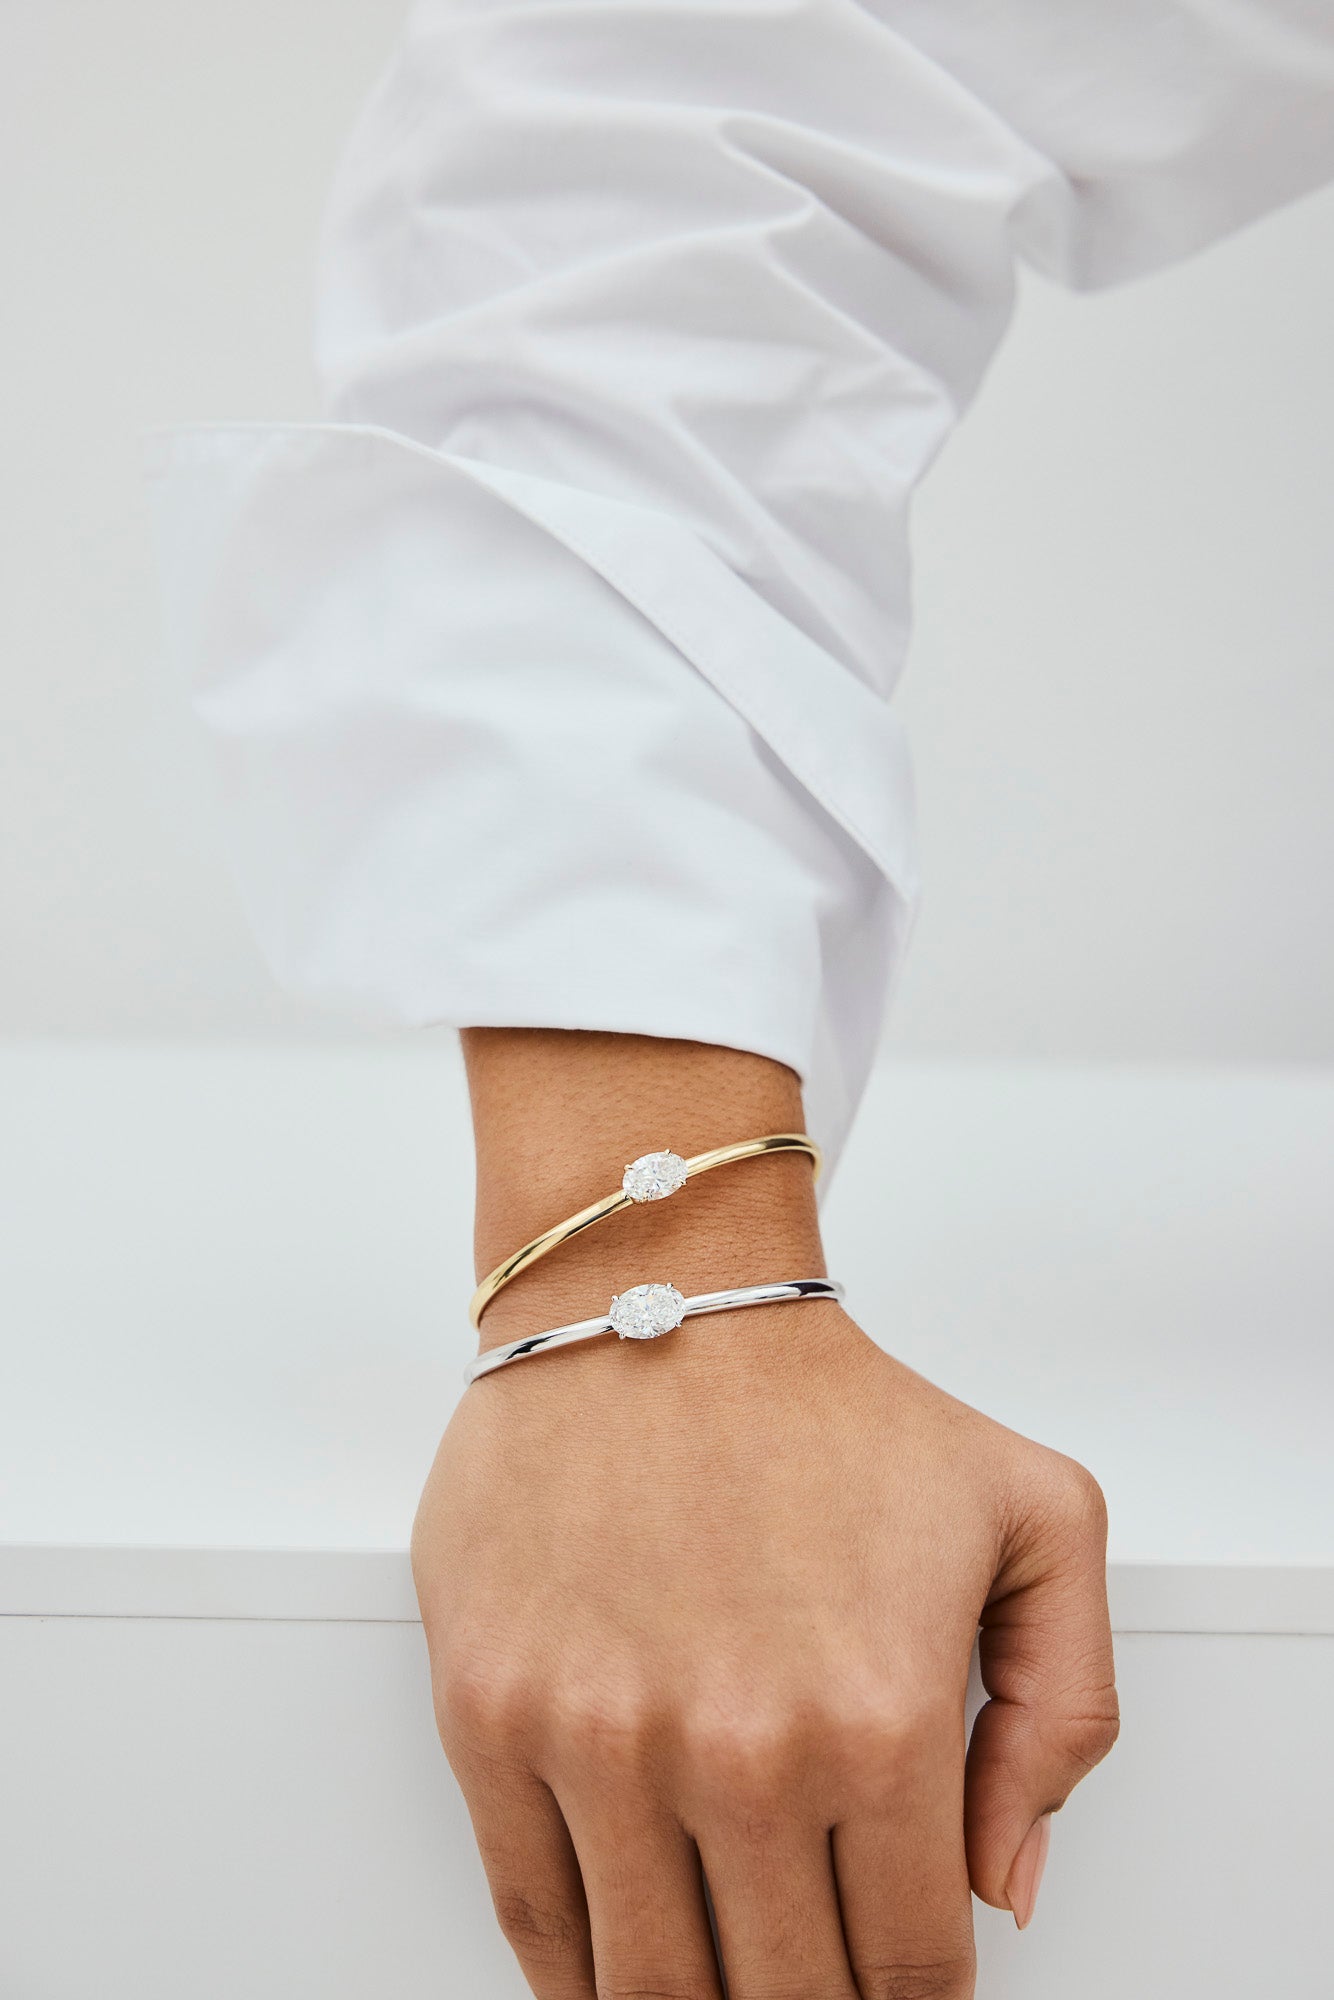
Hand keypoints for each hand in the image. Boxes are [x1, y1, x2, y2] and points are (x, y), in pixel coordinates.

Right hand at [413, 1031, 1117, 1998]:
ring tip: (721, 1971)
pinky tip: (611, 1968)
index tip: (897, 1987)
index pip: (908, 1970)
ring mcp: (599, 1740)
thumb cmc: (827, 1401)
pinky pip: (531, 1919)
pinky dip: (575, 1977)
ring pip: (651, 1990)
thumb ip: (1065, 1714)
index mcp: (879, 1719)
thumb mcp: (1037, 1518)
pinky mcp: (492, 1712)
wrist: (656, 1296)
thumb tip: (1000, 1881)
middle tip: (811, 1974)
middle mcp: (737, 1750)